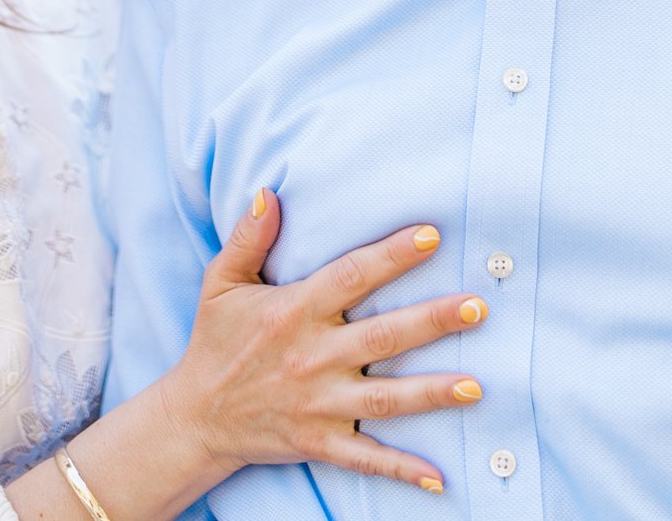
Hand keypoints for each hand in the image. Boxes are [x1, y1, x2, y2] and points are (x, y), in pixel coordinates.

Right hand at [156, 190, 483, 493]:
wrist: (194, 417)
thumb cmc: (216, 342)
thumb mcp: (220, 283)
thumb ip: (248, 238)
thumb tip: (269, 193)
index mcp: (293, 312)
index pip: (351, 277)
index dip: (391, 256)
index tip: (432, 236)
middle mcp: (311, 358)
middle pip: (382, 337)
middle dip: (432, 322)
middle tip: (477, 306)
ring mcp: (318, 405)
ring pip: (384, 399)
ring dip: (431, 393)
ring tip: (475, 386)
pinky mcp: (320, 442)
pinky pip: (365, 458)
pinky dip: (402, 470)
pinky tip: (439, 477)